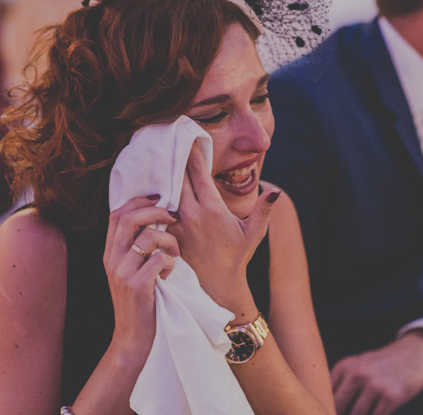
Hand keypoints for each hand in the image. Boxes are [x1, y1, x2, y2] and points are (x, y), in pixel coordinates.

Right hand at [104, 195, 178, 353]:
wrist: (133, 337)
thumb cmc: (139, 301)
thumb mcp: (129, 271)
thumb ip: (135, 248)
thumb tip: (157, 219)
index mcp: (110, 253)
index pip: (117, 214)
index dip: (137, 201)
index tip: (158, 198)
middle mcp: (112, 259)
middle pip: (129, 218)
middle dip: (155, 211)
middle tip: (173, 217)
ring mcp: (122, 273)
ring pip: (149, 237)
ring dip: (169, 241)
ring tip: (174, 255)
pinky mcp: (137, 286)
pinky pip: (160, 259)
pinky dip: (170, 263)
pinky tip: (169, 275)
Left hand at [168, 142, 277, 313]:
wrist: (215, 286)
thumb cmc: (236, 257)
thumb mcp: (254, 233)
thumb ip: (264, 210)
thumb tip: (274, 190)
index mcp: (213, 208)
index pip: (198, 172)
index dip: (192, 152)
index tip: (189, 136)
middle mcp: (192, 213)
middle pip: (177, 176)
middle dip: (174, 156)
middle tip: (168, 137)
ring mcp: (176, 224)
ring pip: (164, 191)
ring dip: (161, 174)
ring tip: (155, 154)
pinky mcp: (166, 234)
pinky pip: (156, 209)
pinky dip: (154, 196)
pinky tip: (148, 183)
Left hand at [330, 331, 422, 414]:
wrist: (414, 354)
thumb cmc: (382, 366)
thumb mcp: (357, 365)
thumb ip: (341, 384)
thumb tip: (327, 407)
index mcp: (344, 366)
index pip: (325, 394)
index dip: (326, 407)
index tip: (327, 411)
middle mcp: (356, 373)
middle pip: (337, 407)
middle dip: (340, 413)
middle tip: (348, 411)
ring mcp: (374, 385)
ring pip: (356, 414)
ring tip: (366, 408)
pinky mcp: (391, 396)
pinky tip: (378, 412)